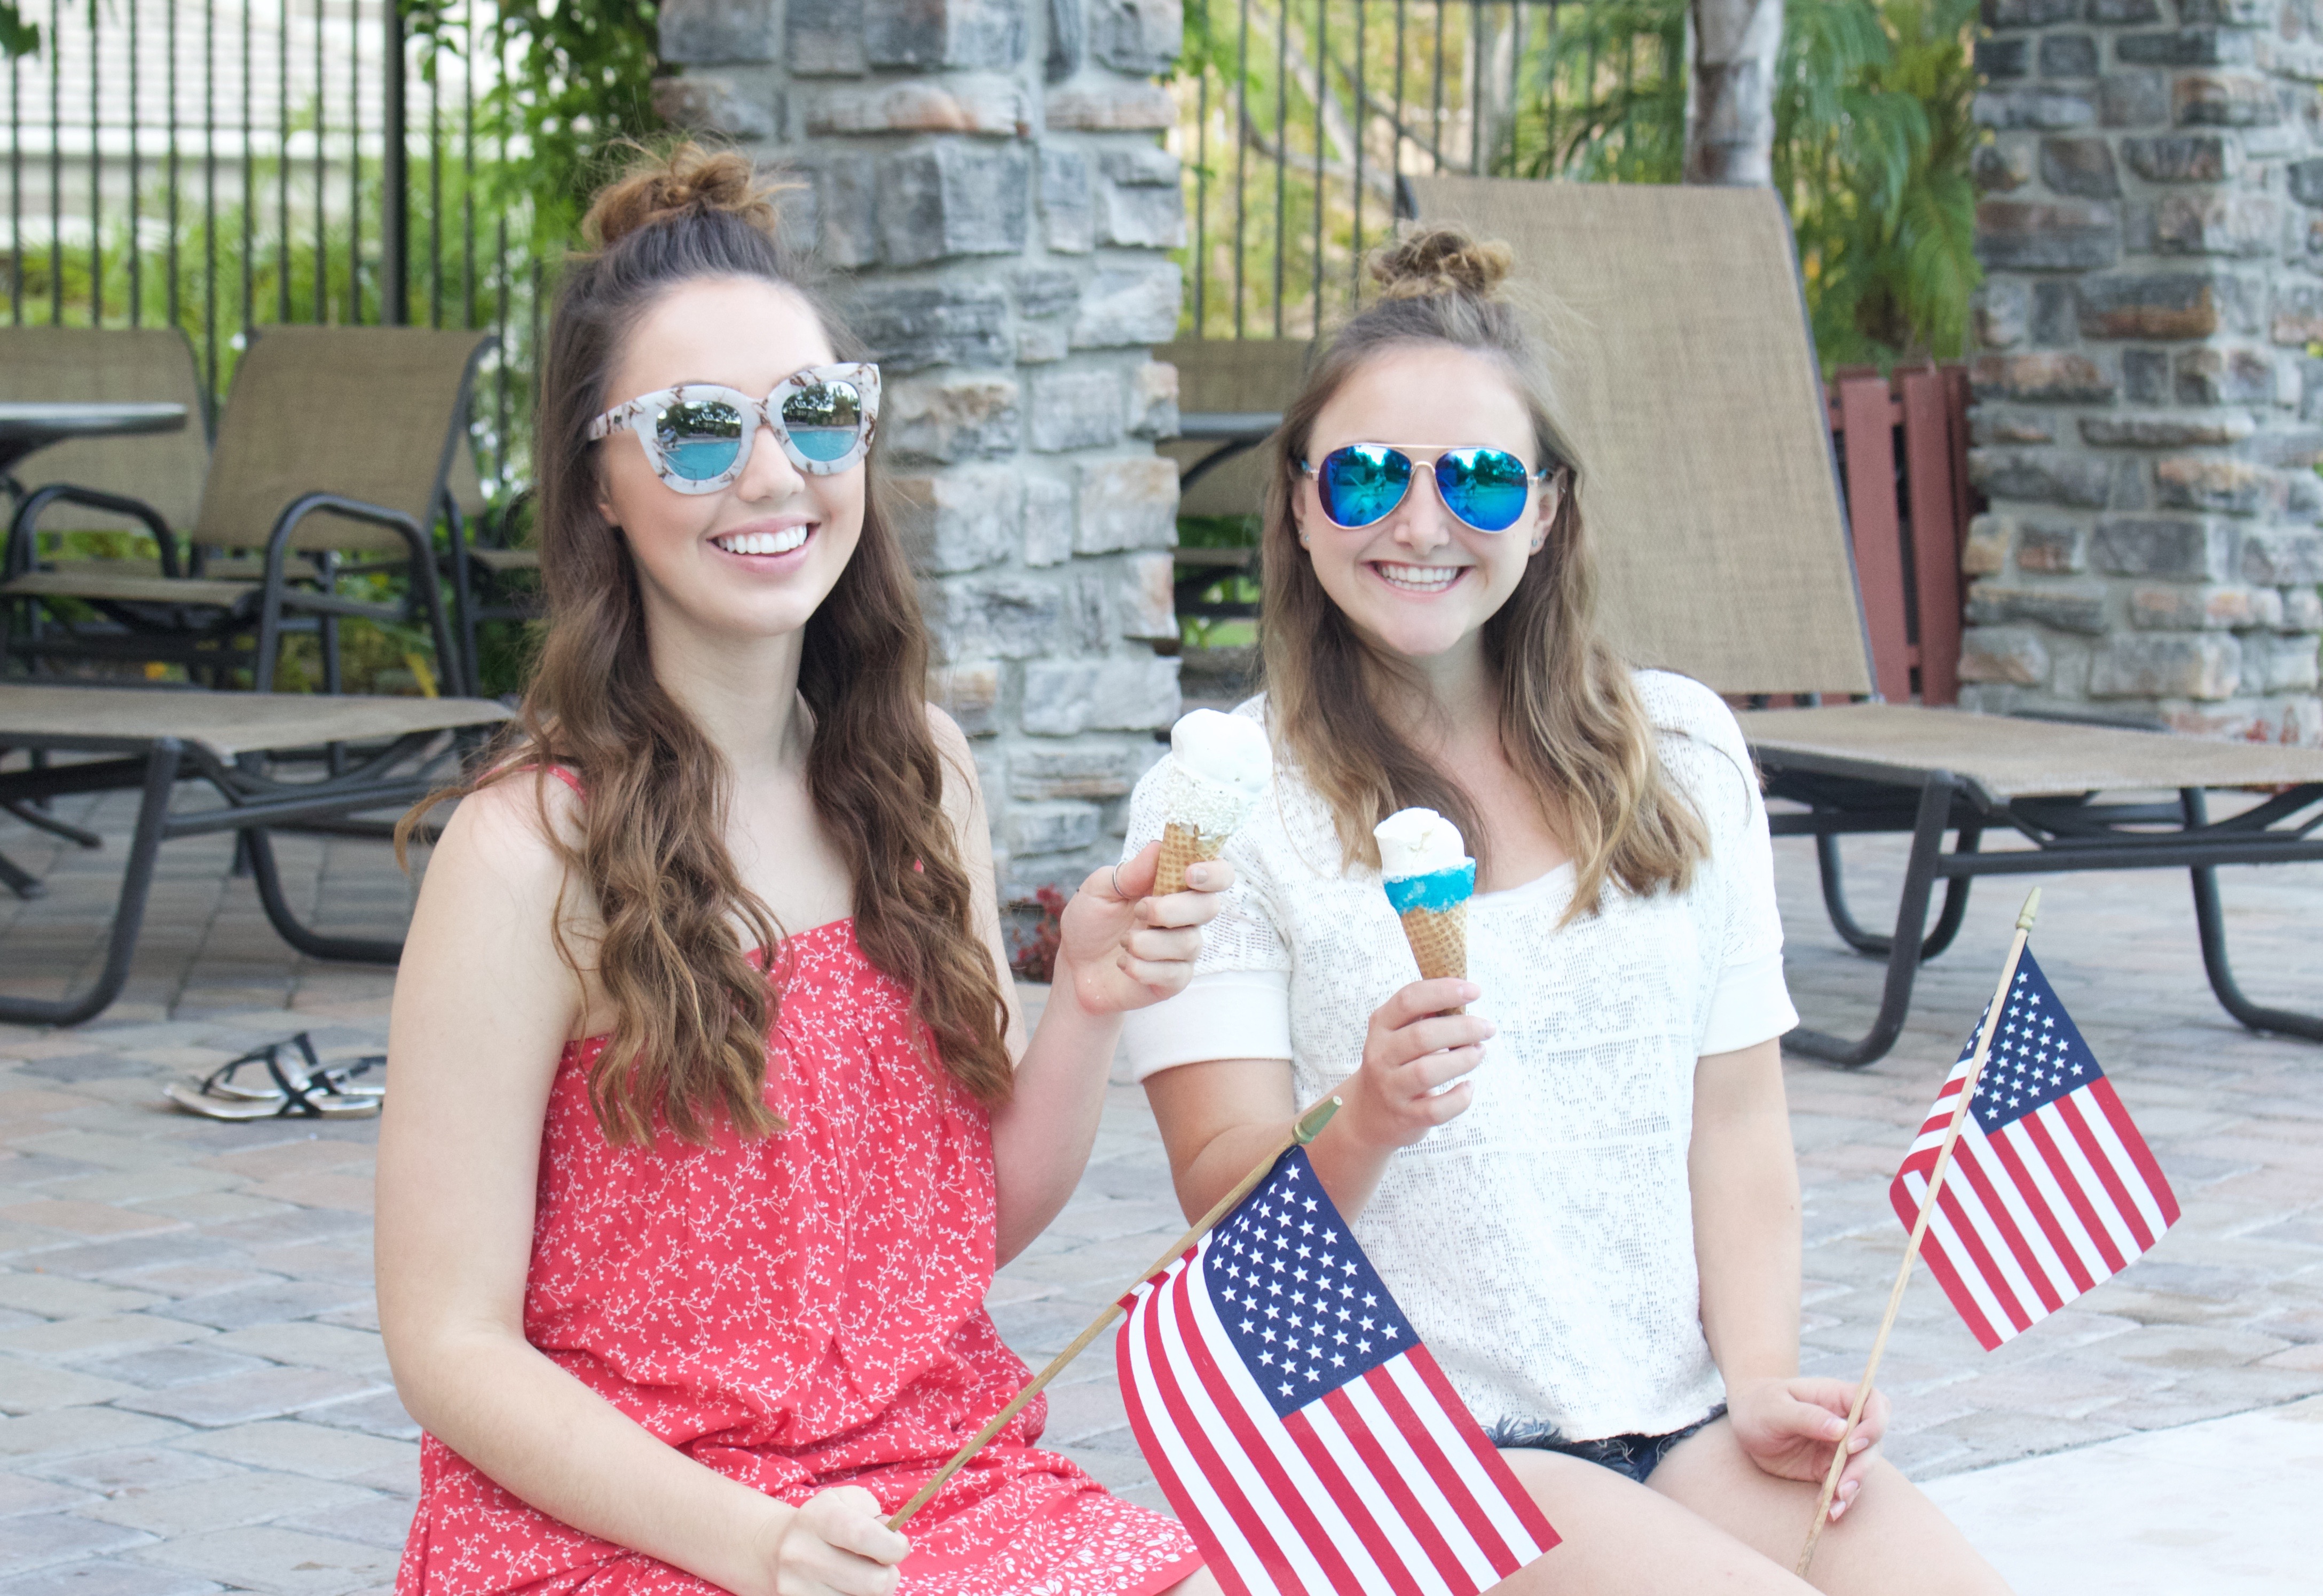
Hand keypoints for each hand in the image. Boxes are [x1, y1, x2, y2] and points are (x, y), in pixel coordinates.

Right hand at [752, 1486, 908, 1595]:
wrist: (776, 1549)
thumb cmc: (825, 1522)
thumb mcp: (847, 1502)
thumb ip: (874, 1514)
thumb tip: (892, 1535)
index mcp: (816, 1518)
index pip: (862, 1535)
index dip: (893, 1546)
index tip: (899, 1546)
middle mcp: (800, 1554)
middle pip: (872, 1582)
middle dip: (889, 1575)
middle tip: (882, 1566)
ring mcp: (795, 1587)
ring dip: (871, 1592)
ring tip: (860, 1576)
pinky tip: (847, 1587)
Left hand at [1055, 841, 1233, 1016]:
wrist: (1074, 967)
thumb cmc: (1091, 922)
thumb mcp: (1100, 890)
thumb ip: (1130, 872)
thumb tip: (1160, 847)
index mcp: (1173, 887)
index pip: (1216, 874)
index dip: (1213, 872)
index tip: (1190, 874)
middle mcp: (1185, 917)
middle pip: (1209, 907)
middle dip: (1173, 908)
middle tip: (1140, 910)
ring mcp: (1182, 950)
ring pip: (1189, 943)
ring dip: (1148, 942)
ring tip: (1123, 942)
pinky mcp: (1173, 980)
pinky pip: (1173, 974)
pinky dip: (1141, 967)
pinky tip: (1123, 963)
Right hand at [1339, 980, 1492, 1151]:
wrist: (1369, 1113)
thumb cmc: (1396, 1064)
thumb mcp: (1397, 1034)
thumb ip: (1423, 1015)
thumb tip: (1463, 996)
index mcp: (1380, 1027)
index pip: (1408, 1000)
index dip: (1443, 991)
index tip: (1475, 991)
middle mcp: (1381, 1055)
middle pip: (1422, 1036)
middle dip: (1463, 1028)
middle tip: (1487, 1027)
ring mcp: (1391, 1088)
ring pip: (1427, 1071)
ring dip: (1463, 1060)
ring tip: (1480, 1052)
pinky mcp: (1405, 1116)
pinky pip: (1436, 1109)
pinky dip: (1459, 1098)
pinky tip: (1468, 1087)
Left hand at [1726, 1375, 1886, 1520]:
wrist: (1747, 1424)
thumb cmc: (1760, 1406)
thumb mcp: (1775, 1407)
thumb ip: (1806, 1416)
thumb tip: (1841, 1429)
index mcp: (1836, 1397)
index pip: (1875, 1404)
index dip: (1874, 1424)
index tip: (1852, 1444)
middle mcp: (1845, 1422)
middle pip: (1873, 1442)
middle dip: (1862, 1466)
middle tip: (1842, 1486)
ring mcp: (1839, 1447)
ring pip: (1862, 1468)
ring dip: (1852, 1487)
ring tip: (1835, 1504)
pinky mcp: (1828, 1469)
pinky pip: (1843, 1486)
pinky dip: (1838, 1500)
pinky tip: (1828, 1511)